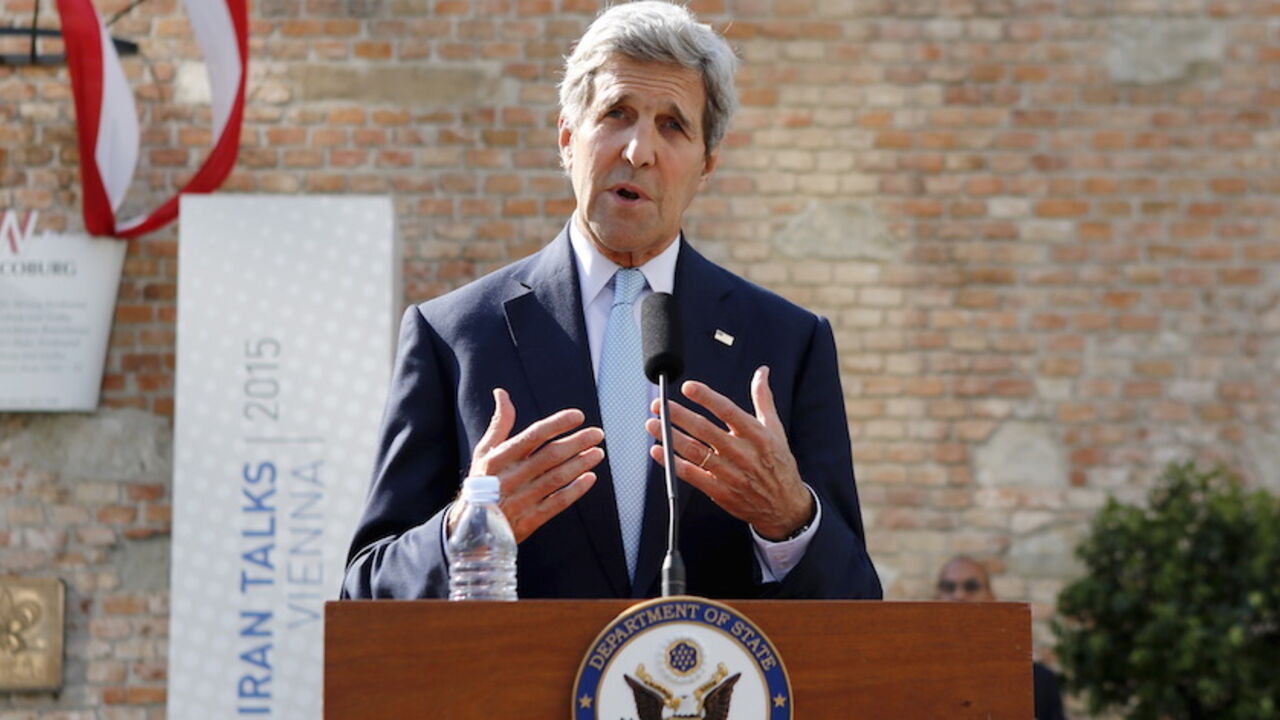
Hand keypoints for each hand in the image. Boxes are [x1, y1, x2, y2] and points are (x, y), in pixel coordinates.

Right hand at [452, 388, 602, 541]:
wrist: (471, 528)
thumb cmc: (482, 483)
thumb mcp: (484, 452)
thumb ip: (499, 423)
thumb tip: (502, 393)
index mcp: (498, 458)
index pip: (533, 436)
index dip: (557, 424)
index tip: (578, 416)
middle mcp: (510, 478)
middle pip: (549, 456)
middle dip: (577, 443)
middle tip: (597, 434)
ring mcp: (520, 500)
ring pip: (556, 478)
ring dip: (580, 464)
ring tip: (598, 453)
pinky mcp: (529, 521)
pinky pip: (556, 504)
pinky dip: (575, 491)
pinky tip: (589, 478)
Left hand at [646, 366, 813, 539]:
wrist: (784, 506)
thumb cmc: (777, 463)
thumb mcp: (775, 429)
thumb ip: (763, 399)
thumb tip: (762, 372)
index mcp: (756, 434)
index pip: (728, 411)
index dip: (706, 398)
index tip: (688, 387)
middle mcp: (742, 453)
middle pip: (705, 430)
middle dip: (679, 415)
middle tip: (659, 404)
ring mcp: (730, 474)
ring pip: (695, 452)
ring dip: (670, 437)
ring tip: (653, 424)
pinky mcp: (720, 491)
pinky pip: (692, 476)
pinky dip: (673, 464)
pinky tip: (658, 452)